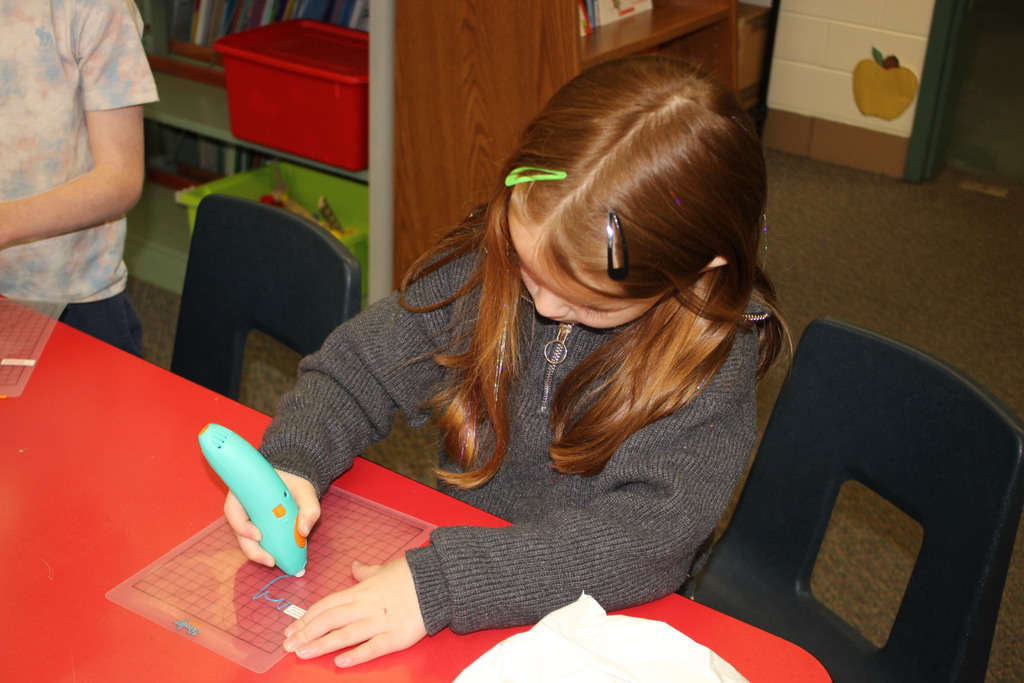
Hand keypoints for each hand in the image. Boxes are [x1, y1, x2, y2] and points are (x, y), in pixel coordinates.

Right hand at [224, 469, 319, 567]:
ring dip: (259, 553)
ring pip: (246, 540)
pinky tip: (279, 557)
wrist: (295, 482)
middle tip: (271, 561)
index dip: (241, 525)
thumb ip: (309, 508)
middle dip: (252, 549)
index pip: (233, 509)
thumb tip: (303, 531)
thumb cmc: (295, 482)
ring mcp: (248, 519)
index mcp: (246, 491)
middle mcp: (242, 507)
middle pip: (239, 531)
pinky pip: (256, 541)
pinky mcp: (256, 528)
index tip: (259, 535)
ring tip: (276, 563)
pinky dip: (266, 550)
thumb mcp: (305, 491)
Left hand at [282, 556, 426, 667]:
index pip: (326, 605)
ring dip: (321, 644)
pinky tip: (339, 662)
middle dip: (306, 633)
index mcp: (361, 591)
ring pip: (344, 635)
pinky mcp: (396, 636)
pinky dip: (355, 655)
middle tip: (288, 646)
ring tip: (302, 653)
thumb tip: (354, 567)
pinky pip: (372, 647)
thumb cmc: (411, 574)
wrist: (438, 581)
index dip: (306, 618)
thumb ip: (365, 572)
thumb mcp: (384, 568)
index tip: (291, 629)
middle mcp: (366, 606)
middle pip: (329, 620)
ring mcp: (380, 622)